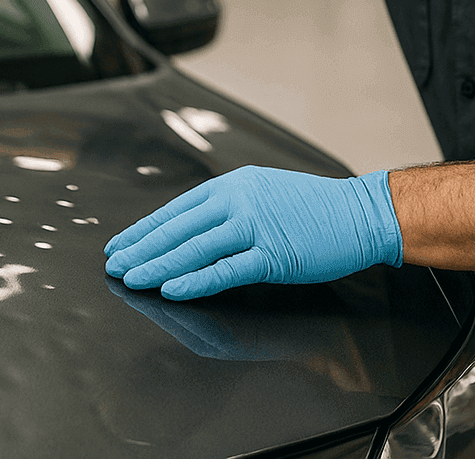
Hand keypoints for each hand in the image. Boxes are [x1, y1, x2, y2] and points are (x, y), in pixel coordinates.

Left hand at [104, 166, 401, 300]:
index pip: (176, 209)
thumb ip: (228, 207)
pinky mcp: (272, 254)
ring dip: (158, 265)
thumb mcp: (263, 192)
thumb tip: (191, 227)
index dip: (144, 228)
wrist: (359, 214)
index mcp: (233, 185)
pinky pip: (225, 269)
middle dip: (141, 249)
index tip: (120, 243)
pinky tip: (172, 289)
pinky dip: (195, 280)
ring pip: (194, 248)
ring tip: (132, 278)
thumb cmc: (314, 208)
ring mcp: (255, 226)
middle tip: (114, 265)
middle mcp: (238, 200)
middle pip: (178, 229)